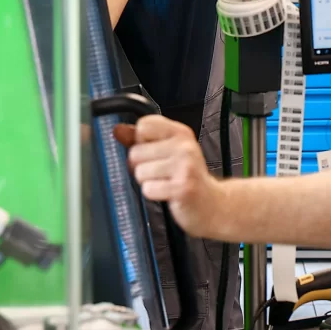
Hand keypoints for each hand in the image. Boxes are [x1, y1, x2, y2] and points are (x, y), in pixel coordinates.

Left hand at [121, 115, 225, 237]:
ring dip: (148, 182)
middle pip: (136, 152)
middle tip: (160, 173)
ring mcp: (185, 167)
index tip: (153, 152)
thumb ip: (141, 140)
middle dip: (142, 166)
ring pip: (140, 172)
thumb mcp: (168, 151)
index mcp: (180, 133)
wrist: (213, 204)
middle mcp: (184, 146)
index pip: (144, 126)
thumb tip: (118, 130)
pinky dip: (154, 194)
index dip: (140, 142)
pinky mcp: (182, 188)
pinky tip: (167, 193)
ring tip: (165, 183)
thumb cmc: (188, 176)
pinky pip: (148, 189)